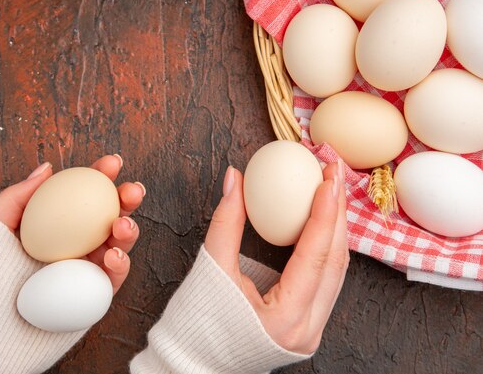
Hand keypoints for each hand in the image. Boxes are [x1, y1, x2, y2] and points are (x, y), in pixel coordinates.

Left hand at [0, 154, 144, 293]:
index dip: (99, 177)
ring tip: (122, 224)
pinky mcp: (93, 299)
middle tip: (132, 191)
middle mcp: (72, 246)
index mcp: (51, 227)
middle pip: (107, 216)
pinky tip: (112, 255)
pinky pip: (114, 278)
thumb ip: (18, 196)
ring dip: (129, 230)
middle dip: (126, 200)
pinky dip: (120, 264)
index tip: (111, 163)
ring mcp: (84, 272)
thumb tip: (47, 168)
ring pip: (118, 245)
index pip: (80, 196)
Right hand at [204, 161, 347, 354]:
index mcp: (285, 318)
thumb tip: (235, 179)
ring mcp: (310, 331)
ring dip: (335, 230)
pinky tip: (320, 224)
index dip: (324, 213)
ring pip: (335, 273)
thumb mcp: (211, 268)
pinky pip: (326, 282)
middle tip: (332, 175)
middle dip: (337, 214)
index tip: (327, 179)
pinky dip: (324, 249)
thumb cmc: (196, 324)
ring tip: (330, 193)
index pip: (314, 256)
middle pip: (335, 262)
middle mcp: (307, 329)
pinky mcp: (306, 327)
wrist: (192, 362)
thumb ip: (226, 221)